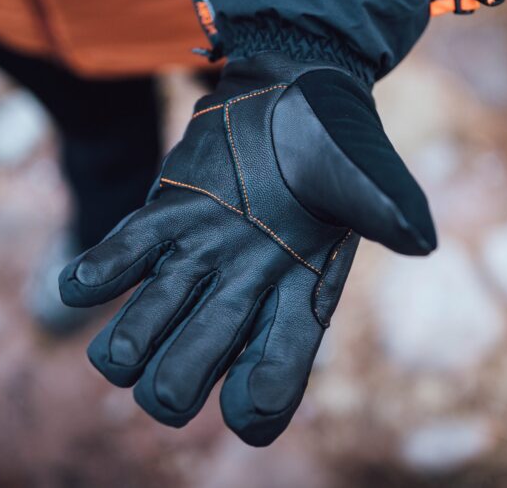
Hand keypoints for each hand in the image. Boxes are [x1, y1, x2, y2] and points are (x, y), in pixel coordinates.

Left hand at [59, 53, 435, 445]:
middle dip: (170, 388)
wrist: (295, 98)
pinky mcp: (159, 222)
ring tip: (133, 328)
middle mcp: (240, 298)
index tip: (246, 398)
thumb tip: (418, 240)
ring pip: (136, 338)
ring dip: (125, 345)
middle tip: (173, 364)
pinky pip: (112, 263)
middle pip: (184, 379)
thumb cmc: (339, 145)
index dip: (254, 408)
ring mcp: (194, 264)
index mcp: (295, 304)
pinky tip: (88, 277)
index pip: (270, 388)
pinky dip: (90, 278)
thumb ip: (388, 211)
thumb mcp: (368, 178)